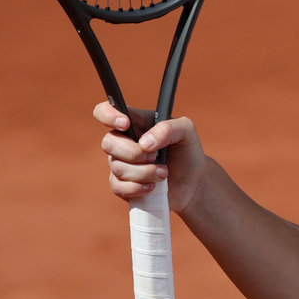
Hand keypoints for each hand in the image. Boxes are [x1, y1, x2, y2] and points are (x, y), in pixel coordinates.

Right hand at [93, 102, 208, 212]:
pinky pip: (119, 187)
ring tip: (164, 173)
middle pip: (108, 143)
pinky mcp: (122, 185)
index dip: (108, 115)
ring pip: (117, 167)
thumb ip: (168, 128)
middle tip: (156, 156)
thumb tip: (144, 143)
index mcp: (135, 122)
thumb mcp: (186, 131)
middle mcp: (123, 141)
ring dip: (145, 172)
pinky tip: (153, 186)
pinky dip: (139, 188)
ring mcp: (120, 163)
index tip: (125, 124)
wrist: (193, 182)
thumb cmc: (187, 151)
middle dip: (134, 153)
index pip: (105, 111)